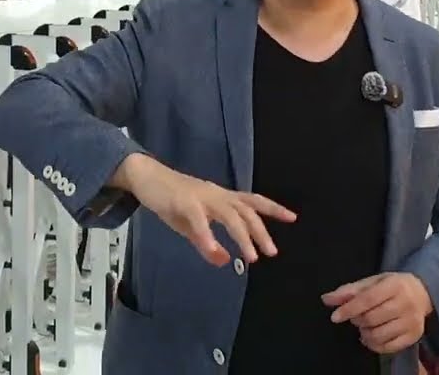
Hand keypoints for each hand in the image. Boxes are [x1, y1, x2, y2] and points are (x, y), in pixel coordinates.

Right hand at [121, 156, 296, 266]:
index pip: (252, 201)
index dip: (273, 208)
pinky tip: (215, 251)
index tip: (292, 217)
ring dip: (243, 237)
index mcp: (221, 198)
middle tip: (272, 252)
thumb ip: (207, 243)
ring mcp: (202, 196)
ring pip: (230, 215)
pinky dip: (209, 236)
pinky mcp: (184, 201)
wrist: (146, 177)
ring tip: (252, 257)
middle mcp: (216, 194)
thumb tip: (224, 261)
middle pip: (246, 211)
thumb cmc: (170, 199)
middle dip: (261, 231)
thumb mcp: (190, 226)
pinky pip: (200, 220)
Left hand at [322, 273, 432, 354]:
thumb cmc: (392, 286)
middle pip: (372, 319)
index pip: (367, 299)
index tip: (335, 317)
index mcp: (394, 285)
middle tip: (356, 317)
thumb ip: (349, 291)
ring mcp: (412, 322)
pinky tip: (372, 337)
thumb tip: (326, 299)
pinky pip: (389, 347)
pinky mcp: (414, 336)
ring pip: (379, 335)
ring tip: (365, 326)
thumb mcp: (372, 282)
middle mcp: (406, 303)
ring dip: (365, 333)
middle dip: (357, 320)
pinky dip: (375, 345)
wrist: (422, 293)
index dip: (349, 309)